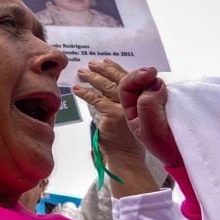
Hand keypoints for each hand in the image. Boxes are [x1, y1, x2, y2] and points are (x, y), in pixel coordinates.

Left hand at [76, 60, 159, 196]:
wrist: (128, 158)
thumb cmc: (127, 140)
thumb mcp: (130, 116)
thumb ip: (124, 101)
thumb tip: (107, 86)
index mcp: (143, 100)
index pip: (131, 80)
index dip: (118, 69)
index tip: (108, 61)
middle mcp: (138, 102)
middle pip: (120, 80)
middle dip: (104, 70)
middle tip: (91, 63)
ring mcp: (126, 108)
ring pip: (107, 87)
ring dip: (93, 78)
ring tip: (81, 72)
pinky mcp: (113, 115)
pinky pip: (97, 100)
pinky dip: (86, 93)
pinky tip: (77, 89)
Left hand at [120, 66, 184, 171]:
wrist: (188, 158)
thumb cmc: (167, 146)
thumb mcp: (151, 128)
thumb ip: (148, 105)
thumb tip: (154, 84)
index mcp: (132, 112)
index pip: (126, 88)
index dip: (135, 78)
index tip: (150, 74)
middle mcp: (142, 106)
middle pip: (135, 82)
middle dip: (138, 72)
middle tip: (152, 71)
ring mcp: (157, 104)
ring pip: (149, 84)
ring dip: (150, 76)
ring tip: (154, 73)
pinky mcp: (172, 104)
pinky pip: (164, 89)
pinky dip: (164, 83)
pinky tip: (165, 81)